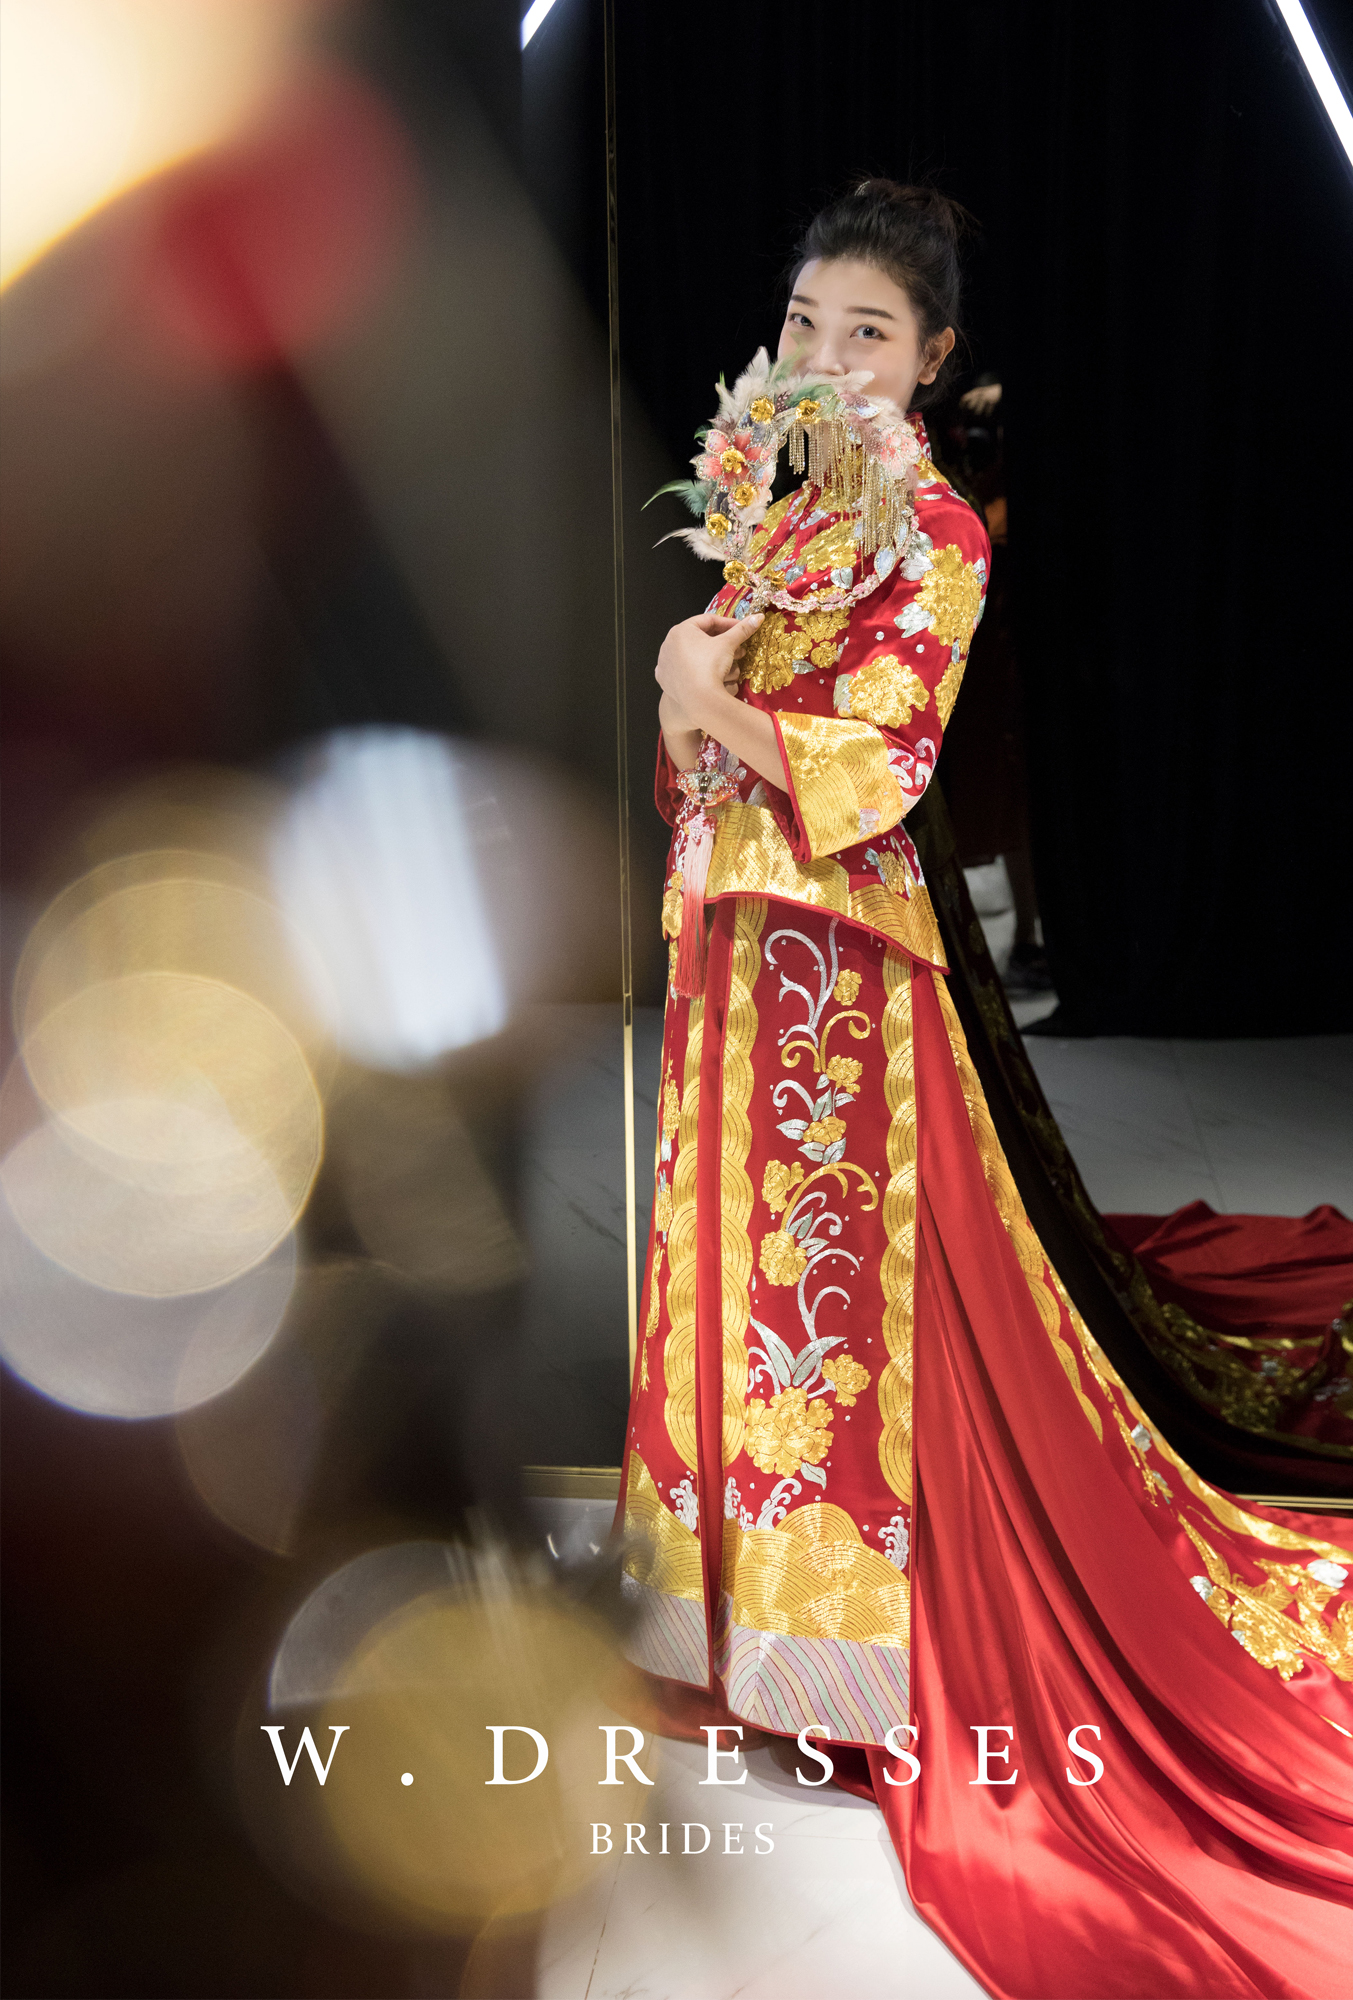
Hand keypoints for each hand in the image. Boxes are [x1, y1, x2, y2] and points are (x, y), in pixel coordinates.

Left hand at [654, 613, 762, 733]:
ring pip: (692, 654)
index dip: (728, 624)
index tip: (741, 629)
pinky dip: (695, 670)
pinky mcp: (665, 679)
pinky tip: (707, 674)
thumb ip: (742, 629)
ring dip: (710, 657)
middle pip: (699, 638)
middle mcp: (668, 644)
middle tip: (738, 650)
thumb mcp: (728, 644)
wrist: (698, 699)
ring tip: (727, 665)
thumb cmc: (711, 666)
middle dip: (721, 643)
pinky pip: (683, 670)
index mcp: (681, 630)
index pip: (708, 621)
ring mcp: (665, 662)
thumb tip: (758, 617)